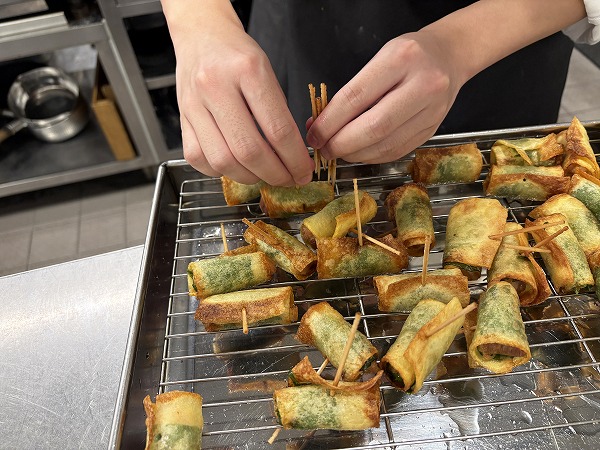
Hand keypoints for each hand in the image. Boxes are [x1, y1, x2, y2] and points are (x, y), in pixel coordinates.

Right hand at [165, 1, 313, 185]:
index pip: (278, 129)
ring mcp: (194, 104)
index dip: (295, 159)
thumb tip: (293, 157)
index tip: (304, 171)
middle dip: (275, 174)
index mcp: (247, 70)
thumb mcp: (268, 73)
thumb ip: (279, 114)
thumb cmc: (237, 55)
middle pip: (249, 150)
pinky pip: (198, 159)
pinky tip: (235, 166)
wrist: (202, 36)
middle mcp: (216, 86)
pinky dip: (220, 171)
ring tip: (263, 174)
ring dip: (249, 177)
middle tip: (288, 179)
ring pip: (222, 161)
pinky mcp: (181, 118)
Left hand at [305, 30, 464, 163]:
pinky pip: (396, 151)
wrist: (450, 56)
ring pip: (385, 144)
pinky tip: (359, 152)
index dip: (330, 122)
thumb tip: (319, 124)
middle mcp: (422, 85)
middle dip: (341, 143)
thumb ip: (351, 92)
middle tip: (324, 149)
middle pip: (373, 127)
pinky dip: (372, 156)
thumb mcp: (379, 59)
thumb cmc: (409, 56)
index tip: (313, 134)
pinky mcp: (432, 129)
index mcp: (401, 59)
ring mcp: (431, 110)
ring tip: (338, 151)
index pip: (356, 97)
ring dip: (355, 154)